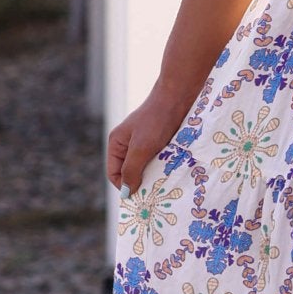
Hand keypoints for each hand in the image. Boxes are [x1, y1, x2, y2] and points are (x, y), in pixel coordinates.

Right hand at [106, 79, 198, 193]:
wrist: (178, 96)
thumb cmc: (157, 120)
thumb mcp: (141, 148)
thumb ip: (131, 170)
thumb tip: (126, 193)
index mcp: (117, 143)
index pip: (114, 174)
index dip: (125, 186)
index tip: (141, 197)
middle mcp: (127, 144)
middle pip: (129, 172)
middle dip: (140, 181)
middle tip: (154, 191)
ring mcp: (143, 142)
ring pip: (144, 167)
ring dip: (153, 174)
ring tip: (164, 180)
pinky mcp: (158, 141)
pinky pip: (156, 160)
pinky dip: (162, 167)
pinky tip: (170, 170)